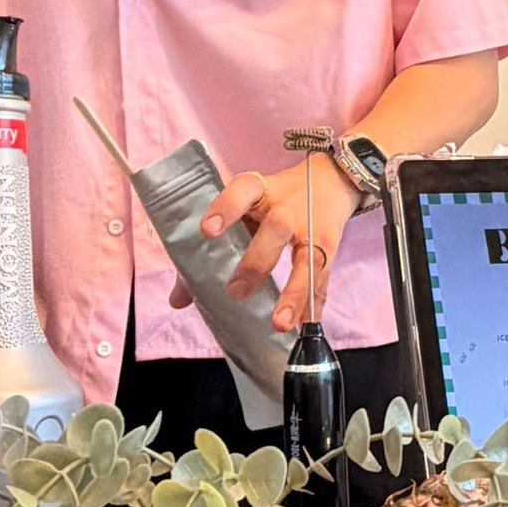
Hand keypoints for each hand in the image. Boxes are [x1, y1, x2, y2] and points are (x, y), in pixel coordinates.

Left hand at [168, 155, 361, 331]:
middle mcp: (286, 207)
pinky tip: (305, 326)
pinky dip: (313, 304)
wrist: (328, 181)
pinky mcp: (329, 247)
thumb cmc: (272, 201)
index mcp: (259, 190)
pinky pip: (322, 279)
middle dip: (256, 262)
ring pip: (306, 259)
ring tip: (279, 323)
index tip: (207, 231)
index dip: (225, 208)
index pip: (242, 191)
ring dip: (294, 294)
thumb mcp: (244, 212)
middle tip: (235, 292)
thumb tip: (178, 300)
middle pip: (275, 229)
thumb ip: (207, 252)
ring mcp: (311, 228)